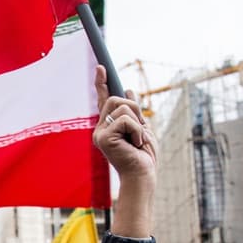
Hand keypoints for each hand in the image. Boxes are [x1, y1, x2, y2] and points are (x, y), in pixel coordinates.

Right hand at [92, 65, 155, 182]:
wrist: (142, 175)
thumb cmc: (143, 156)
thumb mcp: (141, 128)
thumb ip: (133, 112)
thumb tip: (128, 90)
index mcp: (108, 126)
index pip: (104, 100)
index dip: (102, 83)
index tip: (101, 67)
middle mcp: (100, 129)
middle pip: (117, 99)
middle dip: (135, 110)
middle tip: (139, 131)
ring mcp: (100, 134)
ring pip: (123, 107)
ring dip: (138, 123)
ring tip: (138, 141)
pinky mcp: (104, 138)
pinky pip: (126, 120)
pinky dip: (138, 130)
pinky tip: (136, 144)